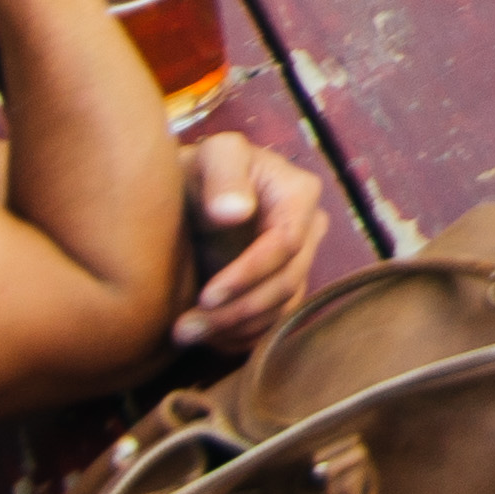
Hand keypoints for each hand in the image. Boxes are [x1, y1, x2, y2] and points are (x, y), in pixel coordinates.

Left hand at [173, 135, 331, 350]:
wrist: (191, 190)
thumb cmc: (201, 168)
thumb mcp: (211, 155)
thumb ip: (224, 175)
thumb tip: (236, 213)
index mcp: (299, 194)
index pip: (286, 245)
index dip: (248, 275)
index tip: (206, 296)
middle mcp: (309, 229)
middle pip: (286, 283)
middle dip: (237, 311)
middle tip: (185, 329)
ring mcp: (299, 260)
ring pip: (281, 309)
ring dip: (234, 329)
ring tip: (185, 334)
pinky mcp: (282, 284)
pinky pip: (273, 322)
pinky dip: (241, 336)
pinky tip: (206, 338)